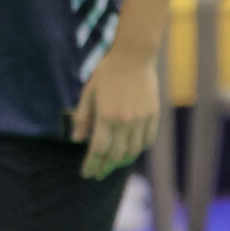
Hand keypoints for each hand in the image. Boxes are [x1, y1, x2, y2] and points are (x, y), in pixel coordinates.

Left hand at [71, 49, 159, 179]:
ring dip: (122, 161)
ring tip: (113, 164)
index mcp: (106, 116)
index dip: (91, 165)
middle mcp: (125, 121)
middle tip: (98, 173)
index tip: (86, 174)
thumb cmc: (107, 73)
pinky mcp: (153, 116)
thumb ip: (83, 118)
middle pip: (116, 156)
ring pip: (133, 152)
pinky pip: (147, 141)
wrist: (134, 56)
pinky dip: (138, 149)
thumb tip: (76, 140)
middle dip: (105, 168)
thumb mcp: (89, 93)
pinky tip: (130, 150)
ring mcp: (141, 120)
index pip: (98, 150)